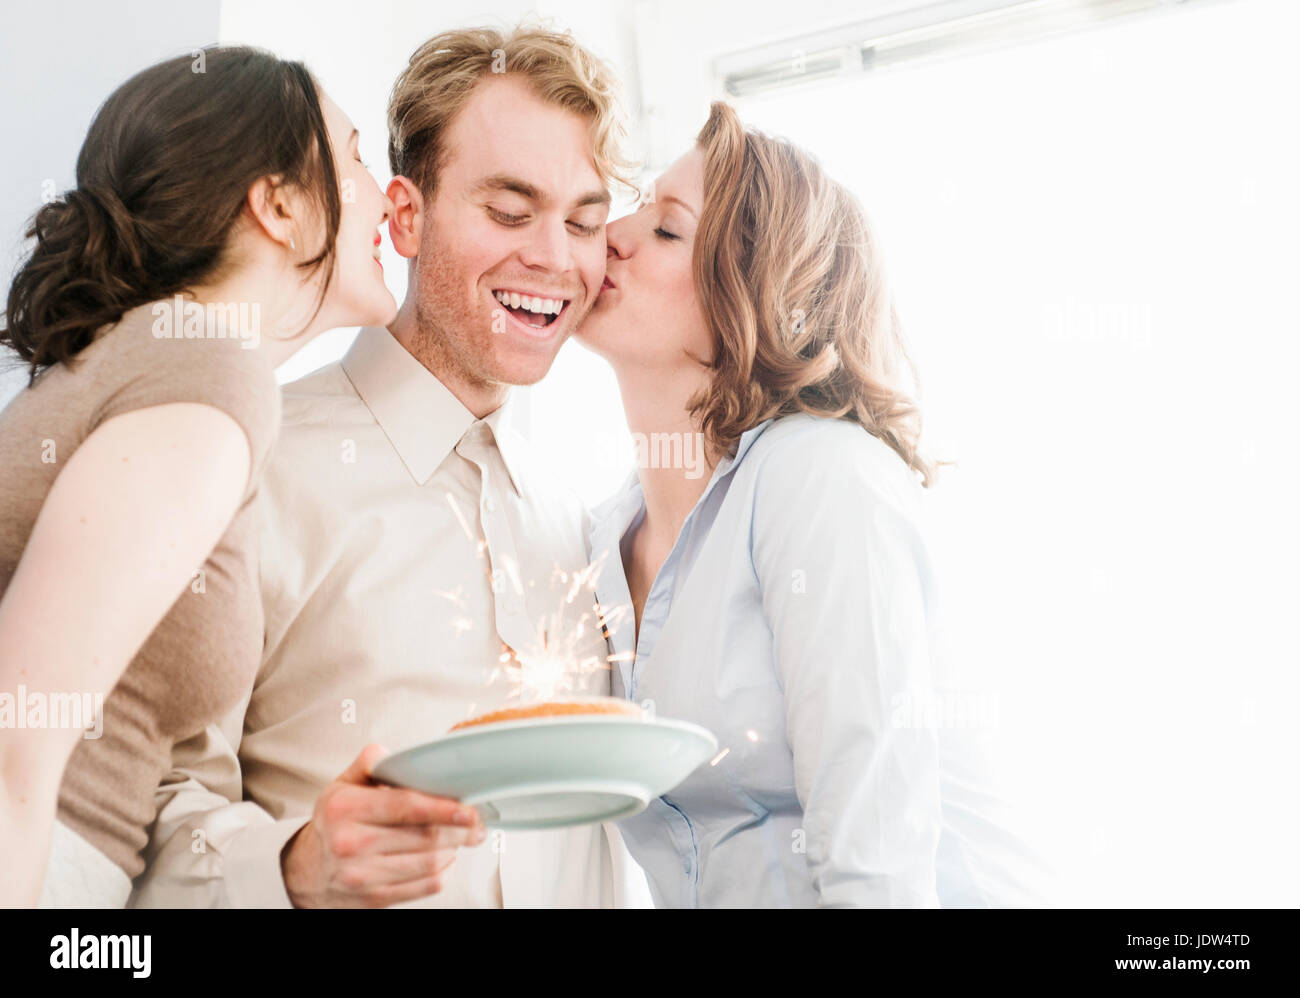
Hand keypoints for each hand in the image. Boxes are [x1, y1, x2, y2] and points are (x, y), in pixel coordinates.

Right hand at [281, 743, 486, 907]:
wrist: (305, 871)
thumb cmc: (334, 822)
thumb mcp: (341, 785)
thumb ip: (370, 763)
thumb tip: (394, 755)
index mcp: (345, 809)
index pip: (406, 807)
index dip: (444, 808)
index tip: (470, 809)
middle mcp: (350, 844)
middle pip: (425, 837)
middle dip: (460, 830)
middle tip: (477, 823)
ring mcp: (362, 876)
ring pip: (430, 863)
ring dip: (454, 849)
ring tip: (462, 837)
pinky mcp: (374, 900)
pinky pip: (426, 886)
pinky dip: (444, 871)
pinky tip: (445, 858)